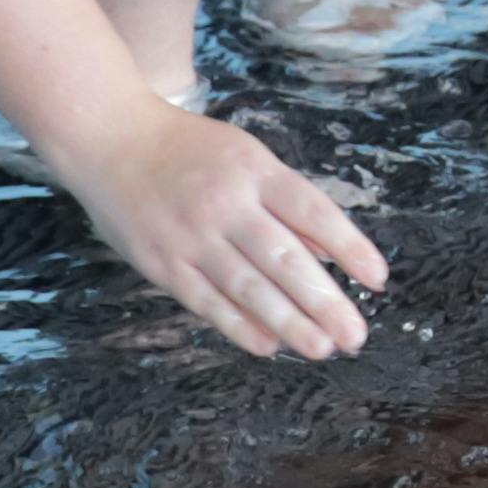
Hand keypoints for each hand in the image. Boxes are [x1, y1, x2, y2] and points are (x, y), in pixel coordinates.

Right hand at [59, 98, 388, 357]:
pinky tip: (268, 345)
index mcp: (254, 171)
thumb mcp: (248, 157)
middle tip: (354, 335)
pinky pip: (207, 301)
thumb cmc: (189, 150)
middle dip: (324, 301)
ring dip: (289, 323)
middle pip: (284, 258)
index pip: (313, 211)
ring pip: (248, 287)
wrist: (110, 139)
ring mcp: (191, 236)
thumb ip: (288, 203)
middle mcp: (226, 204)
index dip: (349, 247)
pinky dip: (239, 326)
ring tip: (322, 348)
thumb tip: (332, 251)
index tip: (377, 279)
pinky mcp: (162, 263)